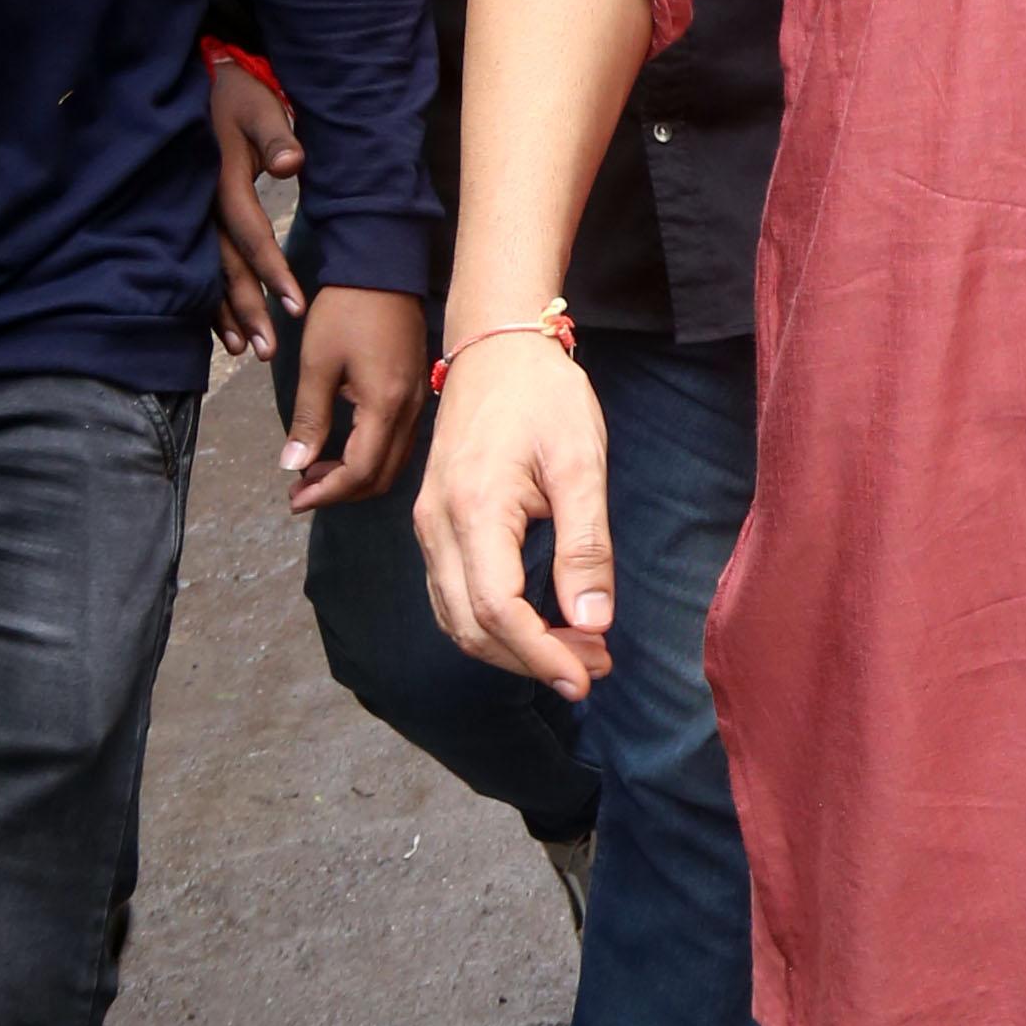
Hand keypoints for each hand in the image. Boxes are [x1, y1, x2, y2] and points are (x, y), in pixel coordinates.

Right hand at [209, 59, 305, 353]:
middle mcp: (201, 206)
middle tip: (267, 350)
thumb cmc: (238, 98)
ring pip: (205, 273)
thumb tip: (292, 163)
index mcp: (222, 181)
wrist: (200, 85)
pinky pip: (194, 265)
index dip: (272, 271)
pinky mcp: (184, 220)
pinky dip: (206, 299)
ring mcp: (188, 215)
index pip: (250, 233)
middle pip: (224, 265)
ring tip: (241, 350)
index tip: (295, 307)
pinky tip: (218, 329)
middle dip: (246, 309)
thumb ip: (276, 136)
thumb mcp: (259, 108)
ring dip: (223, 313)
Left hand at [281, 285, 428, 512]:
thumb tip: (293, 468)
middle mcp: (410, 411)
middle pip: (381, 476)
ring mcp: (417, 402)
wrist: (382, 268)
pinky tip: (340, 449)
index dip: (327, 492)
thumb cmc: (345, 310)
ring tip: (312, 473)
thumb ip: (308, 419)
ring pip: (391, 463)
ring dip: (353, 477)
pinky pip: (397, 443)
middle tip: (299, 492)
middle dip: (339, 492)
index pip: (361, 471)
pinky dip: (368, 457)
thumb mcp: (317, 364)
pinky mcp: (415, 392)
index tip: (293, 499)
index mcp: (385, 405)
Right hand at [418, 330, 613, 694]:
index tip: (587, 678)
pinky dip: (490, 625)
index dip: (543, 656)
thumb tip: (593, 620)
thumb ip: (586, 545)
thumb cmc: (543, 396)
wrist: (495, 347)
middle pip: (471, 628)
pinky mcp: (433, 523)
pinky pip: (450, 595)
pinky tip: (538, 624)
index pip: (498, 612)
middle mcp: (437, 525)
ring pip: (456, 619)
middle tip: (596, 666)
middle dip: (533, 660)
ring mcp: (428, 526)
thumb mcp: (579, 463)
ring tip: (577, 650)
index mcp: (473, 510)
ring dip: (512, 649)